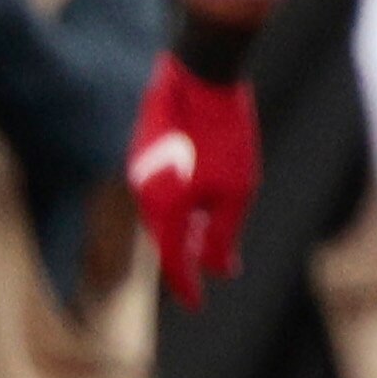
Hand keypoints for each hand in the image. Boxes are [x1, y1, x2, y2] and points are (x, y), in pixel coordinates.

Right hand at [129, 53, 260, 306]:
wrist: (202, 73)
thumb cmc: (225, 133)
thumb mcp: (236, 191)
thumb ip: (223, 234)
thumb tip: (220, 269)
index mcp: (164, 210)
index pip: (173, 264)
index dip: (188, 287)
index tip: (198, 304)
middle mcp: (144, 195)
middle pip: (166, 239)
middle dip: (188, 256)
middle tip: (211, 268)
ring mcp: (140, 170)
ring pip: (161, 213)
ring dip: (184, 227)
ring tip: (209, 233)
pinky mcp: (143, 150)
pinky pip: (159, 188)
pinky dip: (179, 200)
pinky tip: (199, 196)